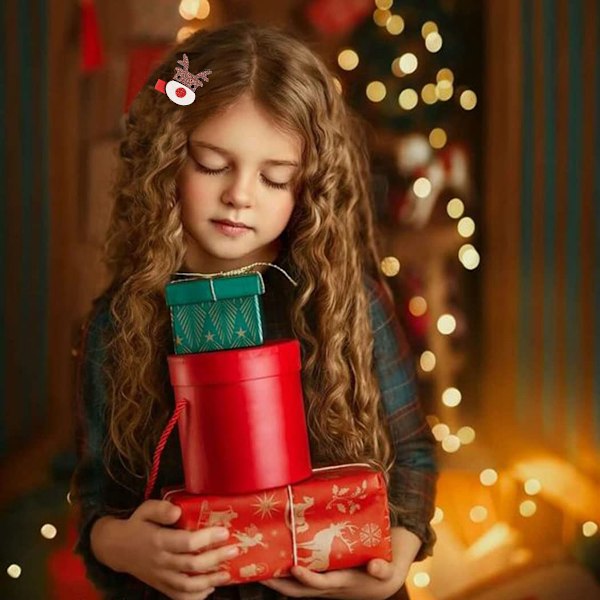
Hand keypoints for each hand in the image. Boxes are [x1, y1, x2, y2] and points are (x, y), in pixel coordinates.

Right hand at [91, 500, 239, 599]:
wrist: (116, 548)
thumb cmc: (137, 524)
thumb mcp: (145, 509)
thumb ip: (161, 509)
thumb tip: (178, 512)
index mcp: (158, 541)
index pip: (186, 543)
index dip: (207, 538)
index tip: (224, 531)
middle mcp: (160, 561)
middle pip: (192, 565)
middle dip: (216, 558)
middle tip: (234, 550)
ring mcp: (160, 577)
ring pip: (187, 585)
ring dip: (209, 580)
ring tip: (227, 573)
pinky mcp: (160, 585)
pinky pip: (178, 596)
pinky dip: (195, 596)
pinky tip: (209, 588)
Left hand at [261, 526, 419, 598]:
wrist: (383, 579)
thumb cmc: (385, 569)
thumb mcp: (389, 569)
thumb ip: (383, 569)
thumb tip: (375, 568)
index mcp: (343, 584)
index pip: (320, 584)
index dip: (306, 578)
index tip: (294, 566)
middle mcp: (328, 588)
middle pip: (299, 591)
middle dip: (279, 584)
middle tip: (260, 572)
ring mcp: (323, 586)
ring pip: (295, 588)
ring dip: (278, 581)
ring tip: (259, 568)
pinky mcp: (321, 580)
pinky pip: (299, 582)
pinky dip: (285, 576)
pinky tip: (274, 563)